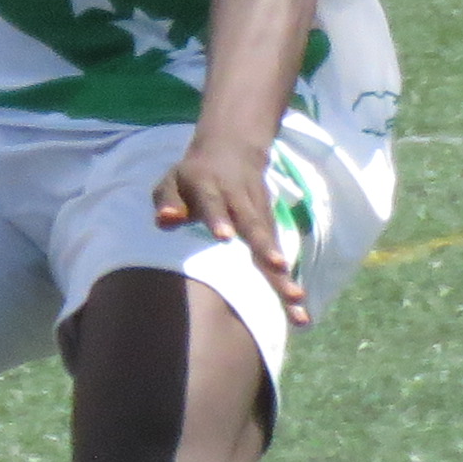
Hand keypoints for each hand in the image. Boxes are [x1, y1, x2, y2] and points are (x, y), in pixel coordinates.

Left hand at [154, 135, 307, 323]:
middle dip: (266, 248)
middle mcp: (240, 202)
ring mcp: (259, 215)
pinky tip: (298, 312)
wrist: (233, 148)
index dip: (219, 218)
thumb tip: (164, 221)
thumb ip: (167, 201)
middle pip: (254, 227)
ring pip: (272, 246)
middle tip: (279, 269)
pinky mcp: (270, 229)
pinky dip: (288, 282)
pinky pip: (278, 258)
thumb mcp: (172, 181)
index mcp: (211, 188)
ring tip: (297, 302)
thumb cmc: (193, 176)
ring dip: (284, 275)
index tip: (225, 237)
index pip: (214, 203)